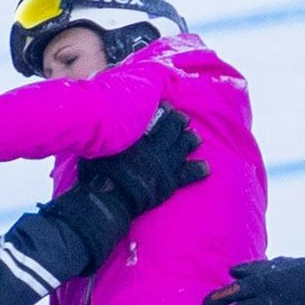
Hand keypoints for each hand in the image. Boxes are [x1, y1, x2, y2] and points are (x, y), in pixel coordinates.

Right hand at [77, 107, 206, 215]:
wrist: (110, 198)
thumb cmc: (97, 173)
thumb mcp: (99, 146)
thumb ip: (108, 134)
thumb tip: (105, 122)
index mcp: (139, 136)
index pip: (155, 117)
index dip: (163, 110)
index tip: (167, 105)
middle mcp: (155, 147)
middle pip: (172, 129)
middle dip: (179, 121)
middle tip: (183, 117)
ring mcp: (165, 165)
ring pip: (183, 147)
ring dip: (190, 140)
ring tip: (196, 136)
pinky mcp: (170, 182)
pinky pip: (189, 174)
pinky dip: (198, 169)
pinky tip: (207, 167)